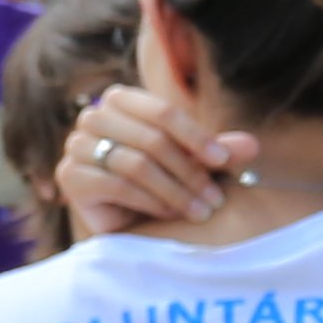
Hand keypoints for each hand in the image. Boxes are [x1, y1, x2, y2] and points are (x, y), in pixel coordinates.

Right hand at [60, 84, 257, 237]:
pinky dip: (151, 202)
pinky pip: (117, 186)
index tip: (224, 162)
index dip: (196, 136)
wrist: (130, 221)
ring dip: (175, 192)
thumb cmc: (166, 182)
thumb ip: (221, 152)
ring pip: (136, 164)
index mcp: (122, 100)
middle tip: (216, 200)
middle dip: (190, 172)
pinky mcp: (70, 177)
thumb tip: (253, 145)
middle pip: (151, 139)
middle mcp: (94, 116)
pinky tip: (171, 215)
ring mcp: (77, 145)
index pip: (163, 111)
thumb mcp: (197, 164)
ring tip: (200, 211)